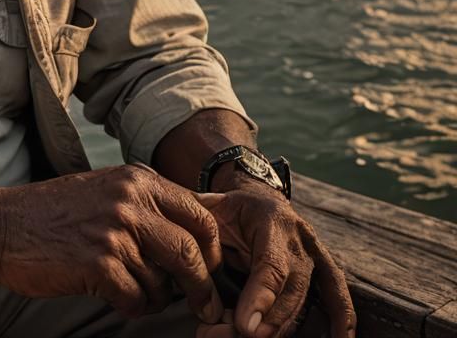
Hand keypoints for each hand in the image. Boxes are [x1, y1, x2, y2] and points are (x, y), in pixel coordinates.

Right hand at [0, 164, 224, 322]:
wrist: (0, 225)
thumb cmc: (52, 213)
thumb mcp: (104, 190)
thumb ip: (145, 205)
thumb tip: (193, 238)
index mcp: (137, 180)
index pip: (201, 216)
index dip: (213, 250)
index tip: (211, 270)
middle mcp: (131, 201)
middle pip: (192, 253)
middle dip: (202, 286)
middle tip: (204, 306)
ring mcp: (115, 232)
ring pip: (164, 282)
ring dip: (155, 297)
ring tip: (133, 291)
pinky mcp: (99, 265)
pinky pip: (138, 300)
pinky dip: (132, 306)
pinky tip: (115, 296)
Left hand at [195, 180, 355, 337]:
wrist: (257, 200)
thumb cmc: (230, 209)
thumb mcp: (211, 209)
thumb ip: (200, 228)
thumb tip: (182, 251)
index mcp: (272, 220)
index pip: (271, 265)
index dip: (260, 297)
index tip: (245, 326)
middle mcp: (299, 240)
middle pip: (289, 291)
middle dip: (264, 323)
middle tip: (233, 336)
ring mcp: (315, 255)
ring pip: (303, 302)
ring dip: (276, 330)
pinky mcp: (324, 270)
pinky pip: (338, 297)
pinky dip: (342, 320)